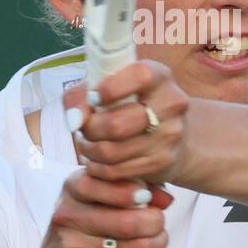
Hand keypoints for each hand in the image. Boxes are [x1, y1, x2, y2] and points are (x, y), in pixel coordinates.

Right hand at [29, 166, 173, 247]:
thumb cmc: (86, 229)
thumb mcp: (99, 201)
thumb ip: (132, 190)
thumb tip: (165, 199)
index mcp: (72, 188)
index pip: (106, 182)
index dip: (133, 191)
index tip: (146, 197)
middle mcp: (68, 215)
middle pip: (129, 221)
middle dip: (156, 222)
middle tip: (159, 223)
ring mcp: (74, 246)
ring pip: (136, 247)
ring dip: (158, 244)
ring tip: (159, 241)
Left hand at [63, 60, 190, 185]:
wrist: (173, 135)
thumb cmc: (131, 103)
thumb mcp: (108, 86)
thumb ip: (81, 94)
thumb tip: (74, 119)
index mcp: (159, 76)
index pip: (138, 77)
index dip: (110, 89)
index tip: (93, 98)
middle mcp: (171, 104)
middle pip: (117, 124)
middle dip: (90, 129)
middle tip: (83, 129)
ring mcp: (169, 135)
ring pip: (113, 151)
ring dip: (90, 150)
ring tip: (86, 144)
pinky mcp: (163, 161)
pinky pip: (117, 170)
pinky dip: (99, 168)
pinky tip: (96, 160)